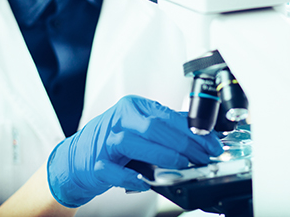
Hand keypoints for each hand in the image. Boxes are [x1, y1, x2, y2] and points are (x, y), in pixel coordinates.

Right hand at [46, 95, 222, 207]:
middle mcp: (120, 120)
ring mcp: (106, 142)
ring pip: (135, 143)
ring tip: (182, 165)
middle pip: (155, 127)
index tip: (212, 143)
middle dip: (184, 143)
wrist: (77, 157)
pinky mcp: (96, 164)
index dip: (194, 131)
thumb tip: (202, 131)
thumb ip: (168, 127)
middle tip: (203, 157)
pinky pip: (114, 170)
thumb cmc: (114, 141)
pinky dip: (131, 177)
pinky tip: (146, 181)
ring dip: (162, 155)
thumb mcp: (141, 127)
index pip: (168, 116)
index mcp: (134, 107)